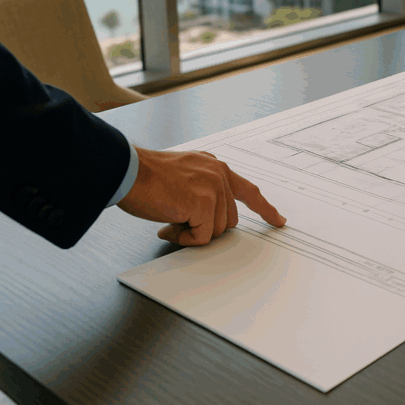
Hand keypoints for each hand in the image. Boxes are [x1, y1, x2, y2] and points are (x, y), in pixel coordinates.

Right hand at [118, 147, 286, 245]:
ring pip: (216, 230)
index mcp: (214, 167)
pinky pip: (202, 236)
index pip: (248, 190)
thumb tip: (201, 221)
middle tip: (176, 222)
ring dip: (191, 233)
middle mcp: (219, 174)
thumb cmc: (144, 176)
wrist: (126, 171)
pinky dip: (185, 238)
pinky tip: (167, 226)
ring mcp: (213, 188)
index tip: (278, 220)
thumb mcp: (182, 177)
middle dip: (205, 228)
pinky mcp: (204, 203)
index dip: (265, 208)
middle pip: (229, 220)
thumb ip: (199, 192)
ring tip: (168, 219)